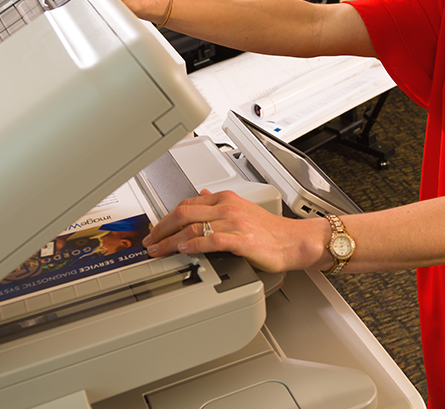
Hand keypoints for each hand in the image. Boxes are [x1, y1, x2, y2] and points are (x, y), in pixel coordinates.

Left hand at [141, 189, 327, 273]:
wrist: (294, 241)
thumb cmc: (270, 231)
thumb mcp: (242, 209)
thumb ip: (218, 203)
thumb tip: (200, 193)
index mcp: (225, 199)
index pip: (186, 204)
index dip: (165, 218)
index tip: (155, 231)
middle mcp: (228, 208)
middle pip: (184, 213)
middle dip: (161, 229)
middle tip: (150, 243)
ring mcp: (234, 223)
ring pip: (193, 227)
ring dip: (171, 240)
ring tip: (160, 251)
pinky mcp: (242, 240)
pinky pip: (212, 239)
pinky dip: (194, 244)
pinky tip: (184, 250)